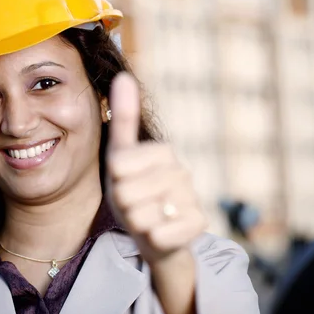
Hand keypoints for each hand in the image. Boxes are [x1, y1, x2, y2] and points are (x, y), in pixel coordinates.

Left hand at [106, 73, 206, 264]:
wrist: (154, 232)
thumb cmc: (133, 189)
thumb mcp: (121, 154)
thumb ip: (123, 119)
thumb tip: (122, 75)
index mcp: (163, 151)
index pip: (118, 165)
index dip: (115, 179)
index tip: (125, 180)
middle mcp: (182, 172)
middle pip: (126, 192)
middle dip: (123, 203)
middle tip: (135, 203)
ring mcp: (193, 199)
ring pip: (141, 216)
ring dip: (136, 222)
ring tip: (147, 216)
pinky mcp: (198, 226)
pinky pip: (158, 235)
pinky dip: (152, 238)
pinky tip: (160, 232)